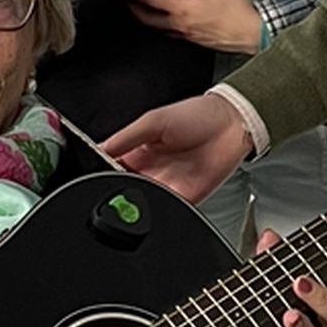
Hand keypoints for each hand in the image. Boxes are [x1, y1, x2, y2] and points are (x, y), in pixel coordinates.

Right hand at [102, 94, 253, 203]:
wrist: (232, 125)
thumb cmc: (198, 115)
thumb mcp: (154, 120)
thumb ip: (127, 136)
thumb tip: (100, 149)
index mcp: (137, 151)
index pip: (110, 167)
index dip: (100, 173)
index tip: (94, 177)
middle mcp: (149, 171)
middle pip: (124, 188)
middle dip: (118, 191)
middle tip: (115, 189)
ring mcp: (166, 186)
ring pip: (143, 203)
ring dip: (137, 203)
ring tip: (135, 194)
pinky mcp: (184, 199)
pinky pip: (167, 211)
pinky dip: (160, 211)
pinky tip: (155, 202)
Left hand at [128, 0, 262, 53]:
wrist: (252, 32)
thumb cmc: (236, 9)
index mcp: (181, 8)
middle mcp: (178, 24)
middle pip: (147, 17)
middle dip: (133, 6)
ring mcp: (185, 34)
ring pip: (157, 26)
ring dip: (146, 16)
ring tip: (141, 6)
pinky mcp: (194, 40)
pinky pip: (170, 32)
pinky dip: (162, 23)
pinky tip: (166, 18)